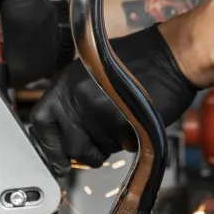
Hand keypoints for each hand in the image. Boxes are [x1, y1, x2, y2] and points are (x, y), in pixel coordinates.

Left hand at [30, 26, 198, 176]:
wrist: (172, 56)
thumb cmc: (139, 62)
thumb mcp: (93, 73)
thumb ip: (75, 100)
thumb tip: (66, 133)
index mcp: (66, 82)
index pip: (41, 122)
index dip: (49, 144)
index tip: (59, 158)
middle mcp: (77, 96)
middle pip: (70, 145)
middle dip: (87, 151)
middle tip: (102, 142)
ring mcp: (99, 111)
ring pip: (98, 149)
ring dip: (111, 144)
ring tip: (125, 119)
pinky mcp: (122, 125)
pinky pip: (121, 148)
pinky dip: (129, 141)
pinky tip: (137, 121)